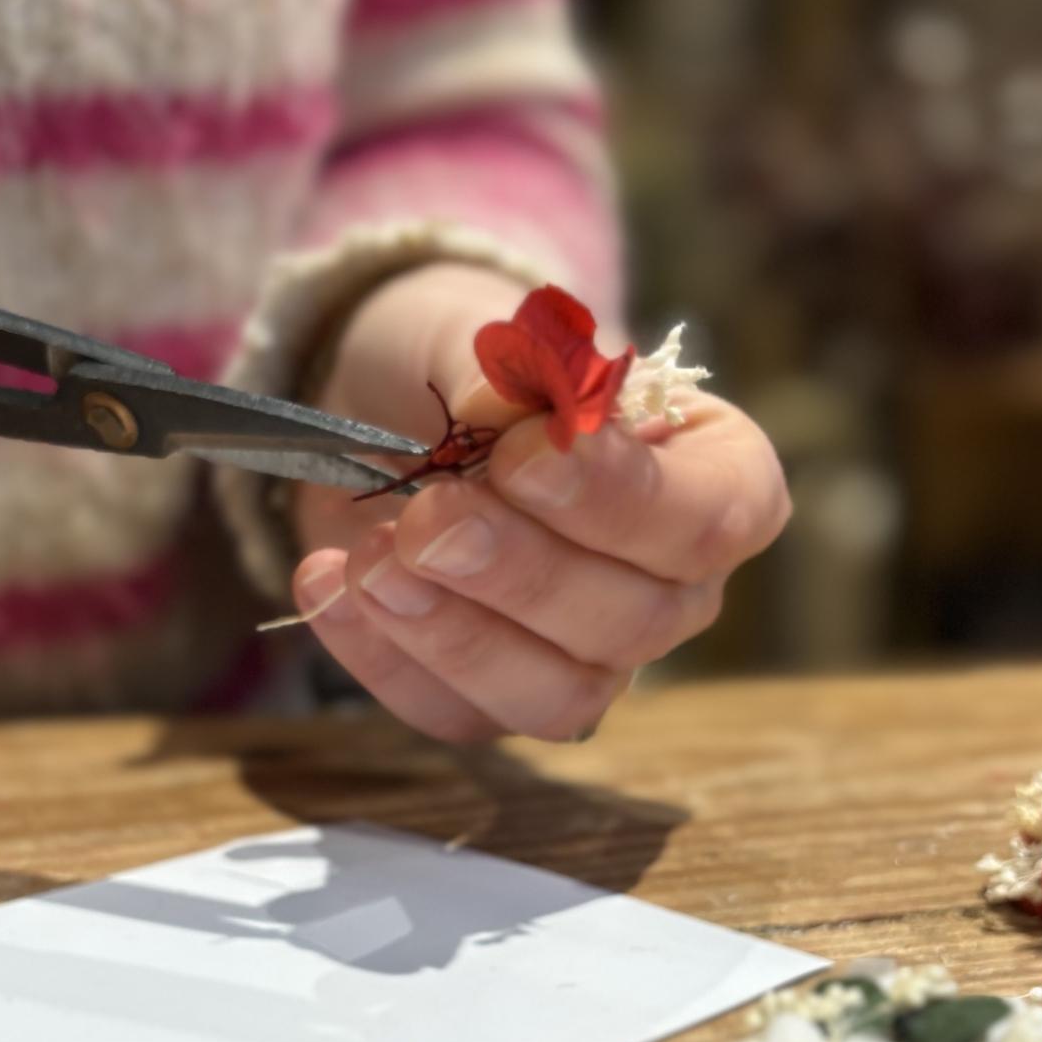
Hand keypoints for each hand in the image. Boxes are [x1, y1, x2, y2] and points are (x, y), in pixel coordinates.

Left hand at [290, 265, 789, 742]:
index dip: (623, 498)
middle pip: (635, 620)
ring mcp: (590, 658)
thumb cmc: (477, 368)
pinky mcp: (497, 701)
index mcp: (714, 477)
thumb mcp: (489, 330)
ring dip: (457, 636)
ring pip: (559, 696)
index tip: (522, 453)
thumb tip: (499, 406)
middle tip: (430, 516)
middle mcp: (671, 586)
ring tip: (369, 560)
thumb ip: (511, 367)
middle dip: (524, 572)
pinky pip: (456, 711)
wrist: (393, 404)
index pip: (715, 516)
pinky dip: (381, 656)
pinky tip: (326, 582)